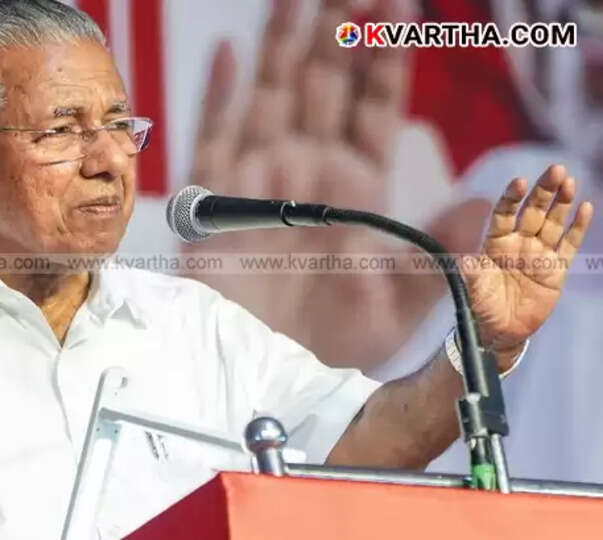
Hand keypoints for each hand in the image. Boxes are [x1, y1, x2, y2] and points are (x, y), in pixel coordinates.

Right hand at [183, 0, 490, 367]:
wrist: (273, 378)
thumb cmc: (338, 341)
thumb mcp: (408, 298)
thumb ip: (445, 246)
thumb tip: (489, 201)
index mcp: (356, 187)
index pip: (372, 106)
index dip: (385, 57)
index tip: (401, 6)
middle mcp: (307, 172)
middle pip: (322, 86)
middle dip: (334, 31)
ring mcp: (258, 181)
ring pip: (271, 97)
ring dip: (282, 47)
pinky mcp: (215, 203)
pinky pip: (214, 137)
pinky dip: (218, 96)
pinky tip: (227, 54)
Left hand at [464, 165, 593, 369]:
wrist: (500, 331)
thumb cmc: (481, 307)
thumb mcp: (473, 290)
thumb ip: (472, 274)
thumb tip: (465, 260)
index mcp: (495, 243)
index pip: (504, 213)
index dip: (512, 198)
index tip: (520, 181)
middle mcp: (518, 244)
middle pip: (533, 211)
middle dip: (543, 191)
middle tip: (556, 169)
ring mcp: (538, 254)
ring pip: (553, 222)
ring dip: (562, 203)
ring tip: (570, 182)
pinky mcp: (556, 269)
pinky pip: (568, 244)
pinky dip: (577, 227)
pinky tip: (586, 208)